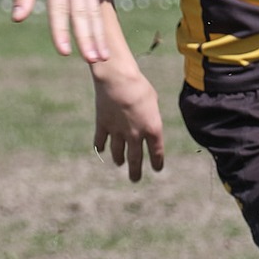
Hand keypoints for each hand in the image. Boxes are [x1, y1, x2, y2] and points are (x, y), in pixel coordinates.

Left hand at [10, 0, 107, 63]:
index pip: (59, 6)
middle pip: (83, 10)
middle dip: (88, 38)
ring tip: (101, 55)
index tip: (65, 52)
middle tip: (93, 62)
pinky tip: (99, 34)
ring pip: (92, 6)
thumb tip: (20, 18)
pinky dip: (97, 18)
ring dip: (97, 32)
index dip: (61, 30)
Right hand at [91, 60, 165, 182]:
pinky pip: (101, 140)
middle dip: (135, 171)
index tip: (157, 169)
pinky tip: (101, 149)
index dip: (157, 162)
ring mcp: (117, 131)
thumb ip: (150, 116)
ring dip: (119, 159)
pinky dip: (101, 146)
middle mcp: (135, 134)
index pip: (156, 152)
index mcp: (152, 129)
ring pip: (118, 152)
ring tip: (120, 163)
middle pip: (135, 159)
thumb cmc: (139, 86)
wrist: (117, 79)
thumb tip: (146, 121)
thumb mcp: (153, 101)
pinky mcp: (102, 125)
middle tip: (135, 179)